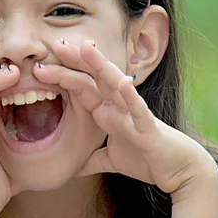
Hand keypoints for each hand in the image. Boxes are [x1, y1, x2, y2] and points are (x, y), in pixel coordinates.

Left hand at [34, 39, 217, 195]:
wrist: (178, 171)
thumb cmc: (147, 160)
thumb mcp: (111, 160)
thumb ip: (91, 160)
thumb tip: (72, 168)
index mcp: (108, 111)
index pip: (82, 88)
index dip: (62, 75)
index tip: (39, 66)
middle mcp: (119, 107)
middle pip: (94, 79)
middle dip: (75, 62)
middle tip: (53, 46)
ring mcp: (133, 115)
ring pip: (115, 85)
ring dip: (101, 67)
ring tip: (86, 48)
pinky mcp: (148, 129)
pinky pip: (139, 111)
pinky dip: (132, 98)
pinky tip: (124, 84)